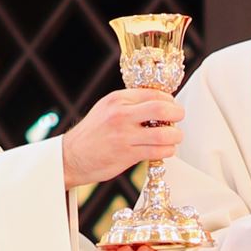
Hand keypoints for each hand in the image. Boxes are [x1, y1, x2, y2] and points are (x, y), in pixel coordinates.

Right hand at [60, 88, 183, 187]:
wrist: (71, 156)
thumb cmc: (93, 133)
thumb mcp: (107, 109)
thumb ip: (130, 104)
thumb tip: (160, 103)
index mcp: (117, 99)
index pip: (153, 93)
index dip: (169, 100)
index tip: (172, 107)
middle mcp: (120, 115)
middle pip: (161, 109)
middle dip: (177, 113)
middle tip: (179, 118)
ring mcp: (123, 136)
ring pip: (163, 134)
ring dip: (175, 136)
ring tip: (175, 137)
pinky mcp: (126, 155)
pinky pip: (157, 151)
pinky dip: (168, 150)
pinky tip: (165, 150)